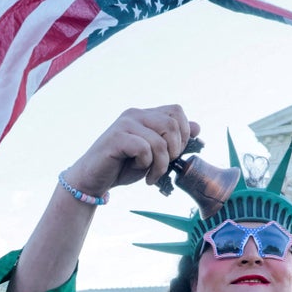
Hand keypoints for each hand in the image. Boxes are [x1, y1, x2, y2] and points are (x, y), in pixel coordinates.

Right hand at [63, 105, 199, 197]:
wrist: (94, 179)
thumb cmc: (123, 167)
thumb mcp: (154, 154)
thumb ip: (172, 140)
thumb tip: (197, 127)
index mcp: (145, 115)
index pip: (177, 111)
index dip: (184, 133)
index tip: (175, 154)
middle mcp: (135, 115)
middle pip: (172, 125)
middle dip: (174, 151)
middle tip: (164, 167)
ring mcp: (124, 124)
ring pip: (160, 140)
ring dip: (161, 164)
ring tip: (152, 175)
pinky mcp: (116, 138)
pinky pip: (144, 149)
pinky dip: (146, 164)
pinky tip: (140, 172)